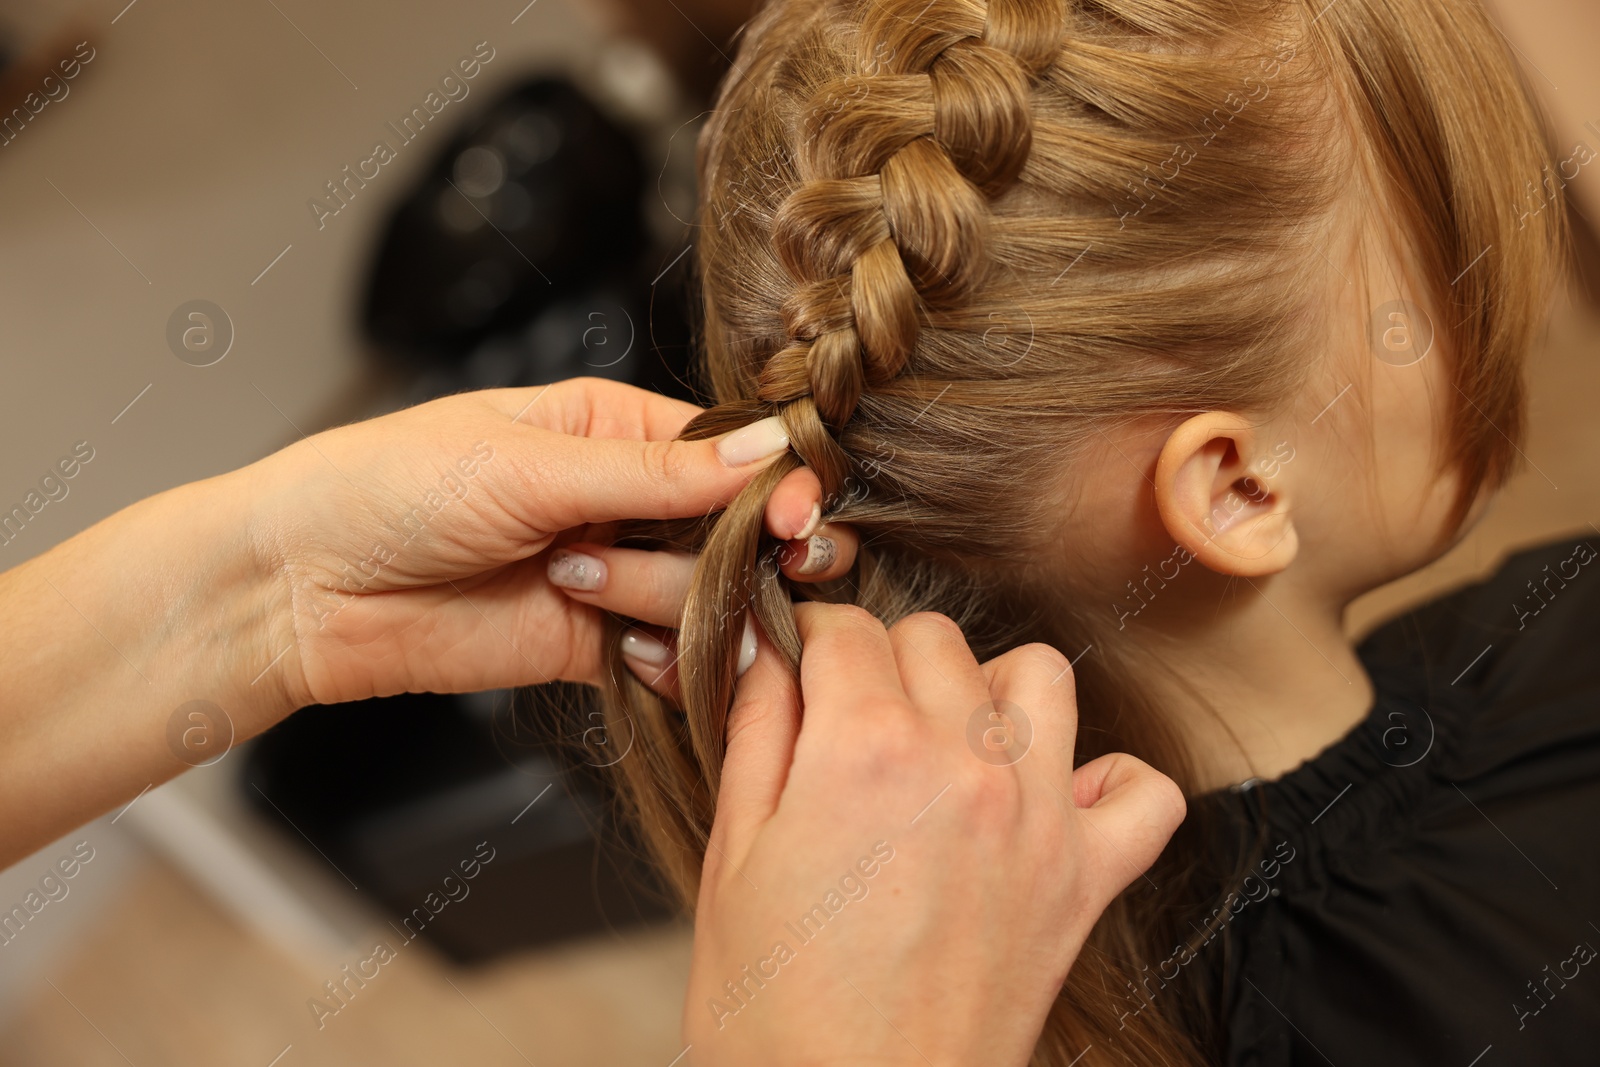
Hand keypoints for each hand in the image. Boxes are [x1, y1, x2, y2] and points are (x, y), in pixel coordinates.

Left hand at [246, 377, 856, 709]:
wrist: (301, 590)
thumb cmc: (388, 488)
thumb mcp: (526, 465)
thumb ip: (652, 473)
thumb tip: (766, 452)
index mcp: (611, 427)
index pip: (727, 450)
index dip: (770, 482)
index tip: (793, 515)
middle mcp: (621, 500)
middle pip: (732, 527)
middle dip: (737, 550)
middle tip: (752, 566)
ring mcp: (611, 574)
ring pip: (703, 594)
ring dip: (660, 596)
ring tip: (576, 583)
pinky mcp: (590, 647)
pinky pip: (668, 657)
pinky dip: (667, 662)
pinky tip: (624, 652)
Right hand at [681, 606, 1185, 1065]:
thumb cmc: (773, 1013)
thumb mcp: (730, 857)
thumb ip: (755, 731)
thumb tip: (764, 651)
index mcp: (862, 748)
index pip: (845, 627)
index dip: (810, 638)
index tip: (800, 662)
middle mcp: (962, 763)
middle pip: (934, 637)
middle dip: (884, 659)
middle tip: (851, 715)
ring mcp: (1037, 819)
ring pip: (1041, 675)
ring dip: (990, 689)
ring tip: (946, 740)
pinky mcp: (1084, 882)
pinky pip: (1142, 791)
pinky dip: (1105, 782)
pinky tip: (1047, 800)